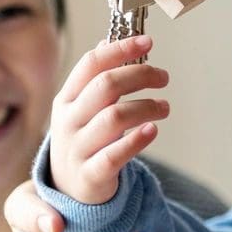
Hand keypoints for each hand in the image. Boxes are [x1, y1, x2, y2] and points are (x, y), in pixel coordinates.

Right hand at [50, 35, 169, 204]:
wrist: (68, 190)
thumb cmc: (83, 140)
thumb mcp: (81, 108)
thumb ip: (94, 78)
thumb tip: (107, 41)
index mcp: (66, 99)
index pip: (91, 64)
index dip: (120, 49)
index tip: (147, 42)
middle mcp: (69, 121)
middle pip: (106, 86)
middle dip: (140, 75)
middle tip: (164, 77)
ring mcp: (77, 148)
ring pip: (115, 117)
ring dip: (147, 107)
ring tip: (165, 107)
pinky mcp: (91, 175)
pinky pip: (114, 154)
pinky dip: (137, 140)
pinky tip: (153, 130)